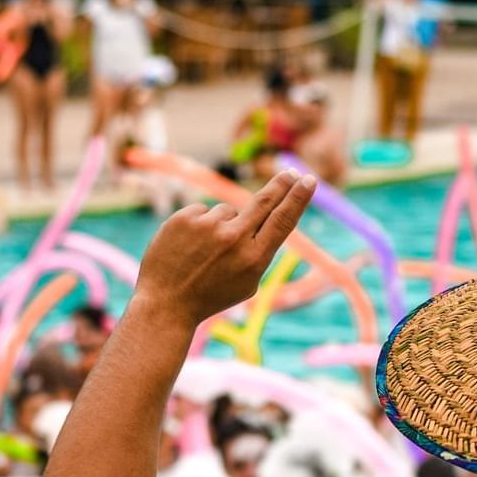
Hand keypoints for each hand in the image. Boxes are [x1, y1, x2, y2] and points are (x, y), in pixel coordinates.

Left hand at [134, 169, 315, 325]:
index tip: (309, 180)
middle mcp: (234, 239)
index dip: (298, 198)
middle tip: (291, 172)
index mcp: (254, 259)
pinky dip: (200, 226)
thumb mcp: (246, 284)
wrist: (167, 303)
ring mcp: (208, 226)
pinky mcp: (184, 218)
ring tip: (206, 252)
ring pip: (227, 211)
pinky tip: (189, 246)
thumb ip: (256, 252)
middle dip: (281, 185)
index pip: (283, 220)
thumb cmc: (211, 296)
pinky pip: (203, 212)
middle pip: (264, 201)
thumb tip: (263, 219)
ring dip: (222, 225)